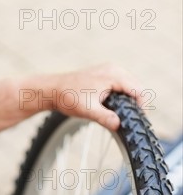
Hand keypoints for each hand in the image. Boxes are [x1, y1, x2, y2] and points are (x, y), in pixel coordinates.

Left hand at [23, 63, 144, 130]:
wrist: (52, 90)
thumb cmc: (68, 98)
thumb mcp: (87, 110)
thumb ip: (104, 117)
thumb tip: (119, 125)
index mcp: (113, 75)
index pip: (138, 90)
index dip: (142, 107)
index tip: (138, 122)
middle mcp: (114, 69)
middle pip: (136, 87)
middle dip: (137, 104)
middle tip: (132, 122)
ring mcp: (109, 70)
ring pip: (129, 87)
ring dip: (130, 100)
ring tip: (125, 117)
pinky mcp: (104, 75)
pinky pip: (120, 85)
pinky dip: (122, 96)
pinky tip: (116, 108)